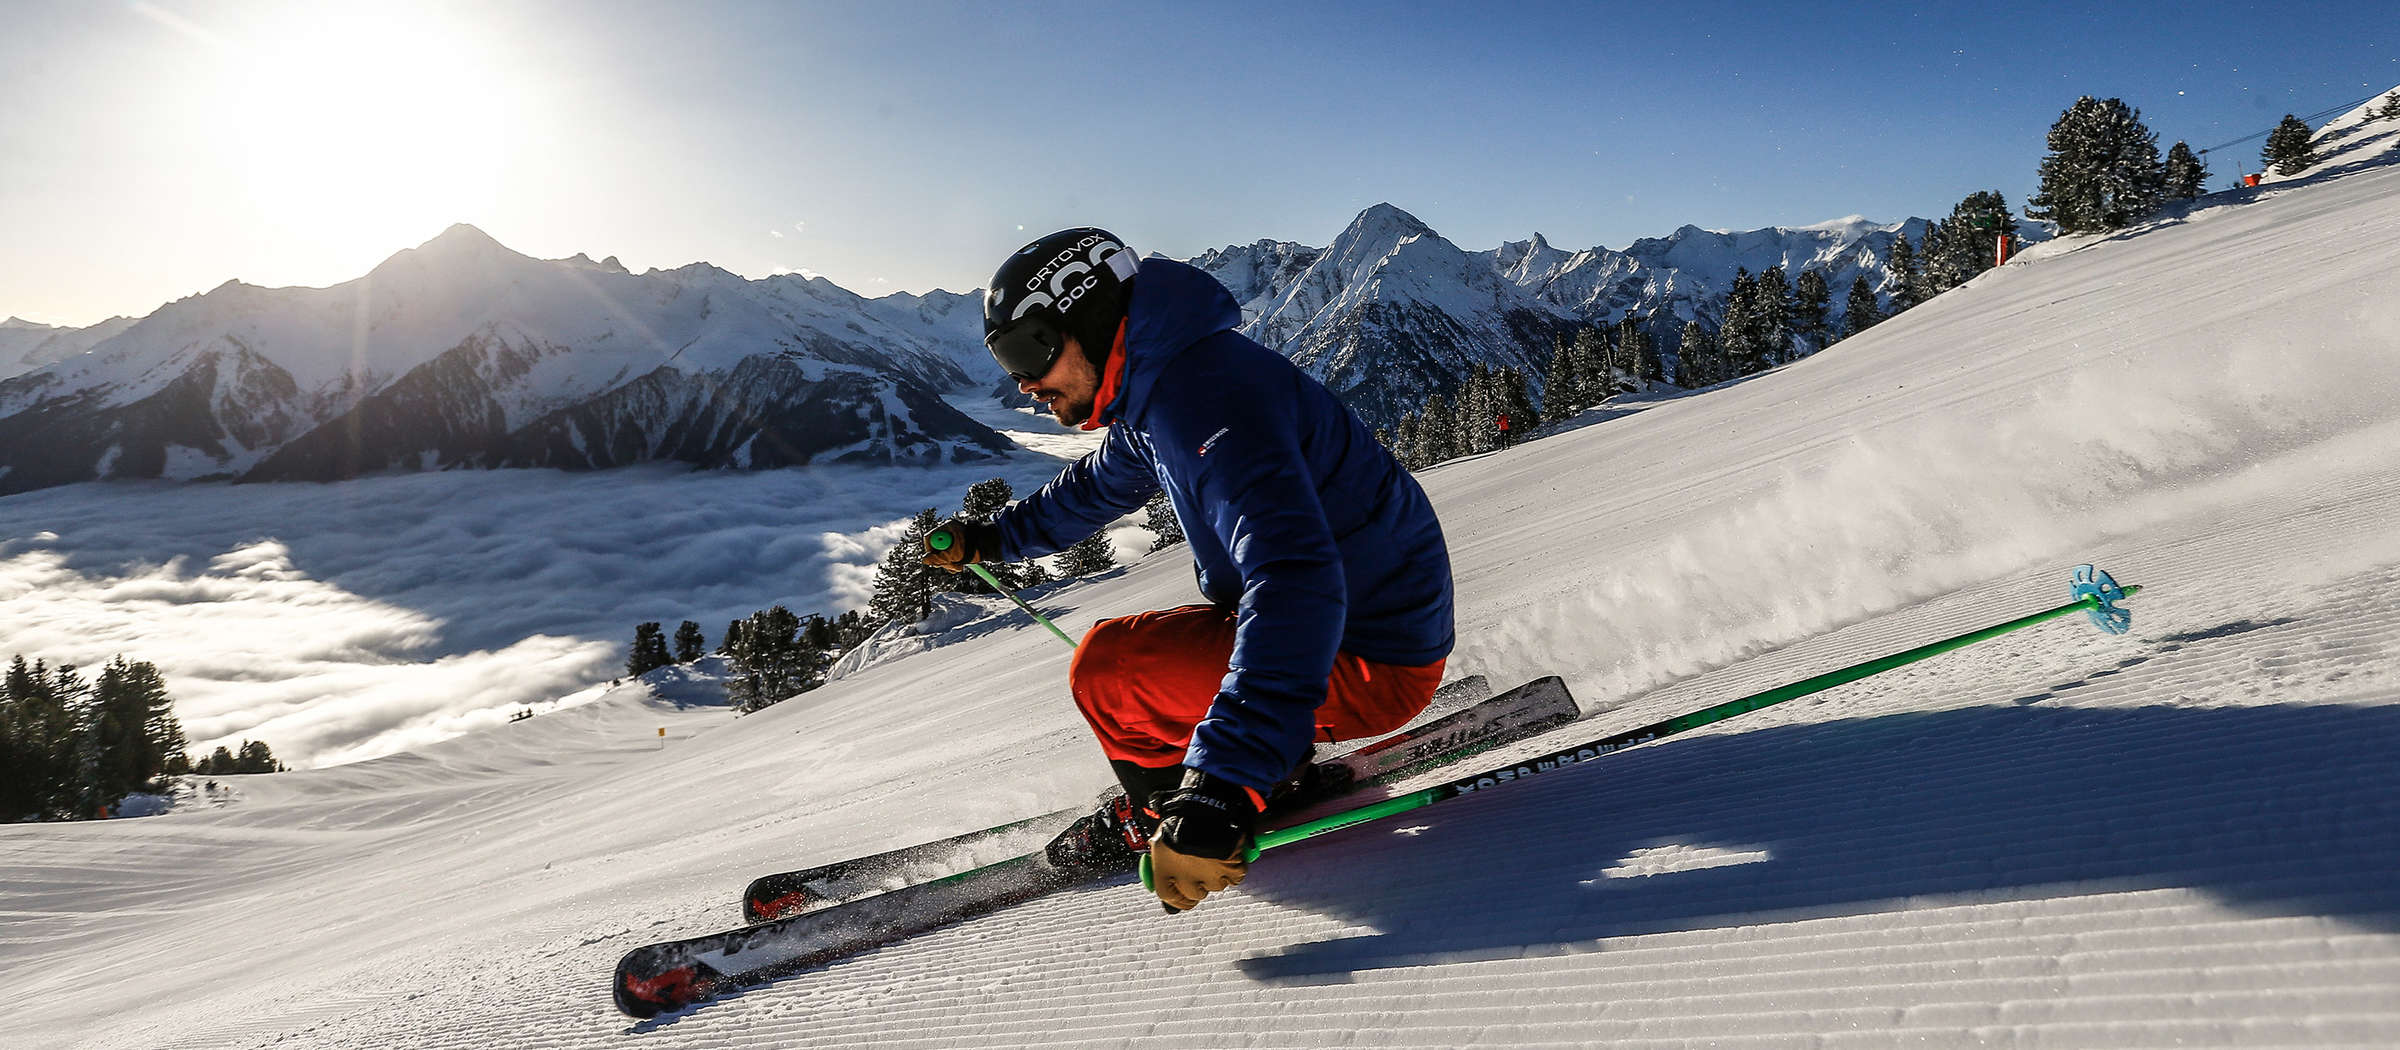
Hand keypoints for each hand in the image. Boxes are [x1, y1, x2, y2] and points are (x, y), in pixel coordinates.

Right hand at [921, 518, 1000, 572]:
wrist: (991, 547)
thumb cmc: (976, 547)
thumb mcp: (956, 553)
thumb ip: (940, 557)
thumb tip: (925, 560)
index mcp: (947, 528)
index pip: (929, 538)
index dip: (931, 551)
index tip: (937, 561)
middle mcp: (948, 533)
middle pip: (934, 548)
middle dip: (941, 560)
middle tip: (951, 567)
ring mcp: (952, 541)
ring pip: (941, 555)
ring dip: (947, 564)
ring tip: (958, 567)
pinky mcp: (955, 548)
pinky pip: (947, 558)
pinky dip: (951, 564)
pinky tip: (959, 567)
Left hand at [1148, 769, 1260, 911]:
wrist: (1206, 805)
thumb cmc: (1183, 817)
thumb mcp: (1164, 836)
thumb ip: (1165, 859)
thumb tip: (1170, 880)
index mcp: (1164, 870)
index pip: (1169, 897)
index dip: (1178, 899)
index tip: (1184, 898)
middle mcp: (1185, 878)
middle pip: (1195, 894)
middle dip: (1200, 884)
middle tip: (1203, 869)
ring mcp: (1209, 876)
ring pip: (1216, 885)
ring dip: (1218, 874)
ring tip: (1216, 852)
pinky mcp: (1231, 870)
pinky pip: (1236, 877)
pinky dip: (1236, 867)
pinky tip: (1231, 852)